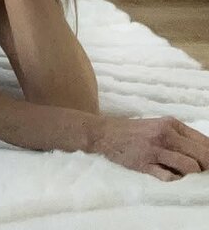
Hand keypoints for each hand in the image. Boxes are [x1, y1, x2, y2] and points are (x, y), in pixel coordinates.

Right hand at [92, 114, 208, 180]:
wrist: (105, 133)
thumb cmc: (135, 132)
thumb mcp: (159, 126)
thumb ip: (180, 138)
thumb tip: (204, 156)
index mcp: (171, 124)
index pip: (205, 142)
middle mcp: (166, 134)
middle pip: (202, 155)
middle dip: (207, 168)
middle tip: (204, 175)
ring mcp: (155, 149)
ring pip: (190, 167)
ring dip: (193, 175)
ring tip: (187, 176)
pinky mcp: (145, 163)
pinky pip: (169, 177)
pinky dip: (175, 180)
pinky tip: (171, 177)